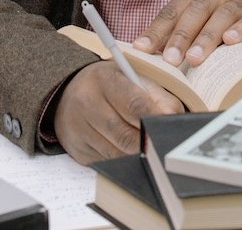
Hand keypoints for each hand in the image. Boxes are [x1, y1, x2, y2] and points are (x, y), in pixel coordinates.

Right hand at [53, 61, 182, 164]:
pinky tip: (129, 154)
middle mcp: (86, 102)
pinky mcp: (77, 149)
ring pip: (117, 153)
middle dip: (148, 144)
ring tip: (151, 152)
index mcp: (104, 79)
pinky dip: (123, 162)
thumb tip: (173, 120)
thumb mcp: (132, 78)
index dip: (154, 120)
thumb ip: (157, 96)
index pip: (134, 104)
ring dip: (137, 156)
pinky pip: (107, 163)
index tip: (168, 130)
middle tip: (165, 148)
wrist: (67, 92)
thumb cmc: (109, 85)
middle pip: (125, 135)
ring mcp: (79, 128)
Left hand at [131, 0, 241, 66]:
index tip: (142, 49)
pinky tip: (230, 41)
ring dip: (206, 38)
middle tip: (170, 60)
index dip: (156, 31)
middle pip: (195, 11)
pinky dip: (239, 30)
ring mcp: (239, 1)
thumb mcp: (195, 27)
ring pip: (220, 16)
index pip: (171, 11)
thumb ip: (173, 38)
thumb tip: (144, 56)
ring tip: (194, 58)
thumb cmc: (218, 27)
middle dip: (180, 36)